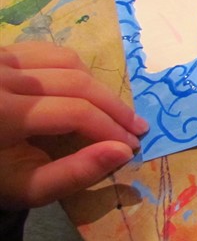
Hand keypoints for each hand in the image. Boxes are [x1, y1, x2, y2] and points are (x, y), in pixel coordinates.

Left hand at [0, 41, 148, 208]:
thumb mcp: (27, 188)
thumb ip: (75, 174)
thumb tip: (123, 150)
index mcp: (3, 114)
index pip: (75, 111)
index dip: (110, 128)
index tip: (133, 146)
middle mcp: (1, 78)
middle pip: (77, 82)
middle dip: (114, 106)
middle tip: (138, 127)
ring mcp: (0, 59)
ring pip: (68, 61)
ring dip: (97, 86)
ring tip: (112, 112)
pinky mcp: (2, 53)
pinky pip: (49, 52)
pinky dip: (75, 69)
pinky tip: (84, 90)